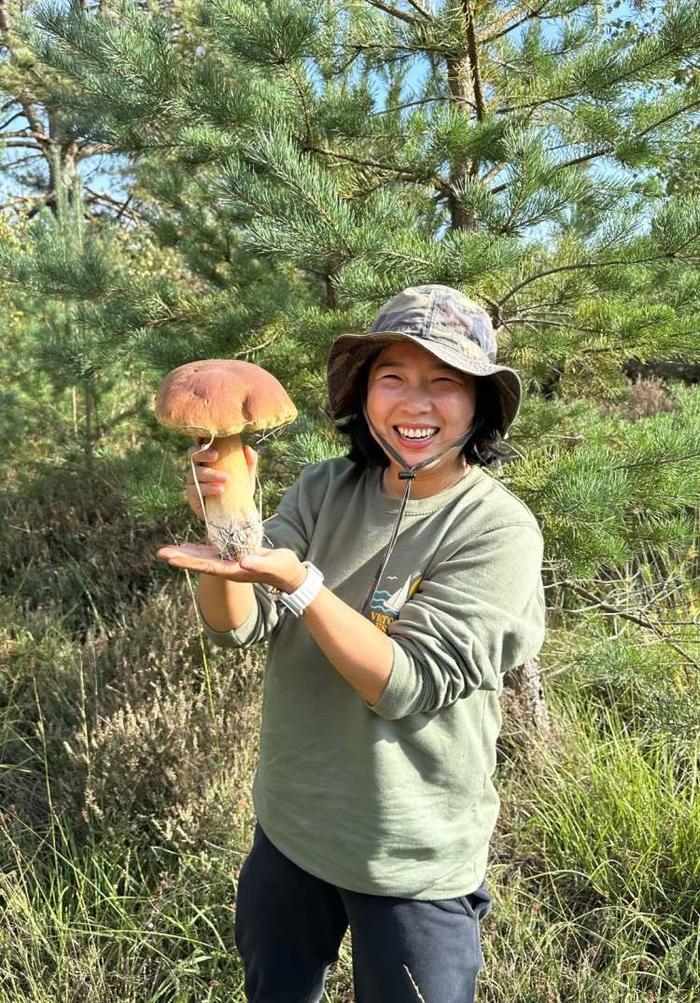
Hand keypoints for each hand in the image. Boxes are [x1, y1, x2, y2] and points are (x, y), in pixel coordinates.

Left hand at [156, 542, 306, 592]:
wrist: (289, 574)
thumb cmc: (284, 568)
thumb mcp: (275, 564)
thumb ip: (260, 563)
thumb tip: (244, 562)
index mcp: (235, 571)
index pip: (207, 566)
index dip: (189, 562)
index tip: (172, 559)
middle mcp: (228, 569)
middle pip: (200, 564)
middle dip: (181, 558)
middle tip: (160, 552)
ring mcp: (230, 564)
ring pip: (203, 559)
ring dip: (186, 554)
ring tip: (168, 550)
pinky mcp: (234, 558)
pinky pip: (212, 553)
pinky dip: (199, 549)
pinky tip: (188, 545)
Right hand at [185, 441, 258, 520]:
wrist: (233, 514)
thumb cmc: (238, 490)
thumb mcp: (246, 476)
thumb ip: (249, 462)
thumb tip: (247, 448)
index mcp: (208, 459)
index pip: (201, 444)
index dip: (201, 438)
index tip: (210, 438)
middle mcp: (198, 467)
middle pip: (192, 454)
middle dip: (203, 453)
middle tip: (216, 456)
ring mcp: (193, 481)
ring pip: (195, 473)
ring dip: (211, 474)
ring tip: (226, 480)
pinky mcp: (192, 496)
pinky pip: (196, 489)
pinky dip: (208, 489)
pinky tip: (220, 490)